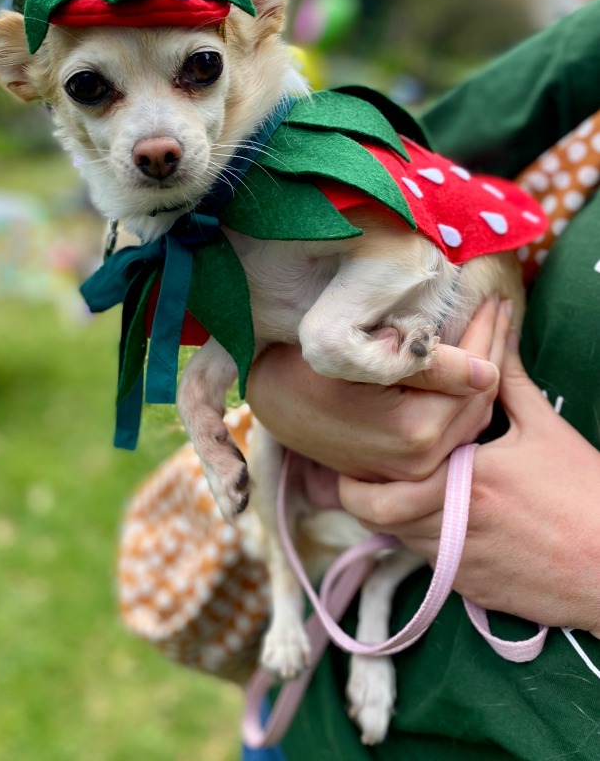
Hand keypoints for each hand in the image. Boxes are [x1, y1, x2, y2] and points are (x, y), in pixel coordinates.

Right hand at [247, 297, 509, 481]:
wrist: (268, 399)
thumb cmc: (302, 366)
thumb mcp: (354, 355)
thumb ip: (423, 363)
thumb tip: (484, 370)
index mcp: (414, 433)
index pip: (478, 377)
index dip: (488, 332)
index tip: (496, 297)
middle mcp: (421, 462)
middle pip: (482, 400)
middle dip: (494, 348)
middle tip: (501, 305)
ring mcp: (415, 471)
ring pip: (472, 417)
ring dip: (484, 371)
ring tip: (490, 328)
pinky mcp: (406, 468)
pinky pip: (454, 430)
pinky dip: (466, 396)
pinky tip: (469, 367)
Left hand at [339, 336, 599, 631]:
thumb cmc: (584, 493)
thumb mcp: (544, 429)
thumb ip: (509, 380)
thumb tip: (497, 328)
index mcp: (464, 479)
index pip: (388, 480)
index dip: (360, 468)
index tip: (358, 446)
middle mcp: (452, 524)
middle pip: (376, 516)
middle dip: (356, 495)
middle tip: (356, 473)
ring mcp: (459, 563)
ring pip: (397, 539)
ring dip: (389, 514)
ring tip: (390, 486)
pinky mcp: (470, 589)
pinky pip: (428, 562)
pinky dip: (420, 538)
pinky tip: (431, 516)